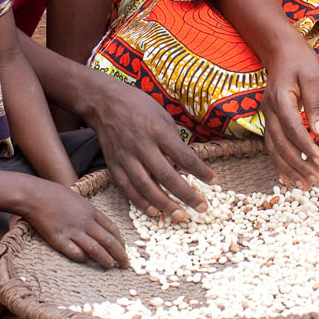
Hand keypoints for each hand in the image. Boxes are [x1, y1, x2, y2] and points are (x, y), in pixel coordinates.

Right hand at [18, 181, 128, 269]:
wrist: (35, 195)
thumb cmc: (55, 195)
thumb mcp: (79, 200)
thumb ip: (89, 213)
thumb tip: (100, 227)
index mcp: (92, 211)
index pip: (113, 229)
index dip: (121, 242)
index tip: (125, 250)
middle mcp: (85, 222)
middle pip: (109, 241)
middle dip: (120, 254)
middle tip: (126, 264)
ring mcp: (73, 231)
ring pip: (96, 250)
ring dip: (106, 260)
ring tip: (110, 266)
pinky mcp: (59, 240)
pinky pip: (76, 253)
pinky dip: (83, 258)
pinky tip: (86, 260)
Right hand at [82, 74, 213, 220]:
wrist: (104, 102)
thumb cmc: (139, 107)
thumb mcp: (162, 116)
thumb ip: (174, 141)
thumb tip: (187, 165)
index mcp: (158, 131)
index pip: (184, 156)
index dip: (201, 171)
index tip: (213, 180)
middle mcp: (142, 146)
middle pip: (167, 176)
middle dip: (186, 195)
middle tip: (202, 207)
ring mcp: (126, 157)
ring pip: (146, 187)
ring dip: (165, 204)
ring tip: (180, 216)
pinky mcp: (114, 165)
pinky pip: (127, 188)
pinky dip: (141, 202)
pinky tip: (154, 212)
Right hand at [260, 39, 318, 187]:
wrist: (280, 50)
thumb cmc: (300, 60)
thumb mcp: (313, 75)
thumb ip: (316, 105)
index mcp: (281, 98)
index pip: (292, 129)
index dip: (307, 147)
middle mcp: (269, 110)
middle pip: (281, 144)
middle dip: (299, 164)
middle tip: (316, 181)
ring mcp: (267, 116)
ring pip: (273, 148)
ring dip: (289, 168)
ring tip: (305, 185)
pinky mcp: (269, 120)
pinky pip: (271, 145)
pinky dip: (279, 162)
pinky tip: (287, 177)